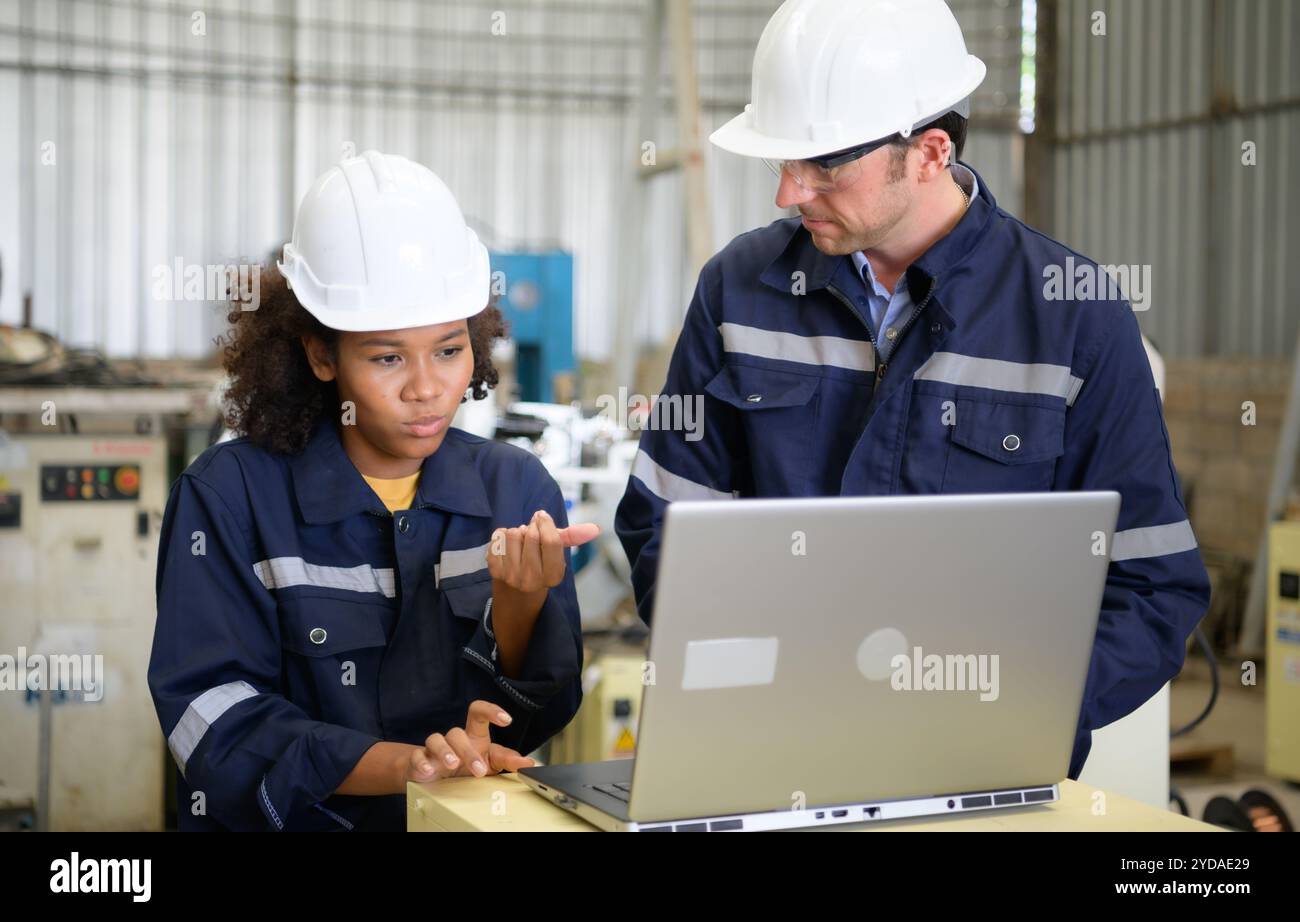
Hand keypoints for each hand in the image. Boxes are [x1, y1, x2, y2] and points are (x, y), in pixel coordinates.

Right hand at [403, 700, 536, 782]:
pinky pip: (417, 756)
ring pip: (436, 739)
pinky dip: (422, 763)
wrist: (435, 777)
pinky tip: (428, 770)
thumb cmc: (466, 766)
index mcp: (473, 736)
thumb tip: (528, 764)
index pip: (479, 712)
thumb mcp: (490, 762)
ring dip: (445, 752)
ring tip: (452, 765)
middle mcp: (454, 739)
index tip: (507, 720)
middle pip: (458, 733)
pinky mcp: (419, 761)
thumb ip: (507, 760)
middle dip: (469, 752)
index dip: (492, 711)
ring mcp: (435, 749)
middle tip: (480, 771)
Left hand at [486, 509, 600, 593]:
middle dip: (531, 527)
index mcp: (553, 576)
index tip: (542, 516)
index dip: (546, 523)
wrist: (516, 593)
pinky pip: (497, 538)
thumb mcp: (557, 554)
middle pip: (530, 534)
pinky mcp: (495, 571)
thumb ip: (573, 538)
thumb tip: (595, 528)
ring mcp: (511, 577)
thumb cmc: (541, 566)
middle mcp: (532, 580)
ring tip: (521, 541)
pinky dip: (502, 536)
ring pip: (513, 533)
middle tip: (531, 531)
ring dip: (517, 531)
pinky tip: (507, 547)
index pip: (551, 541)